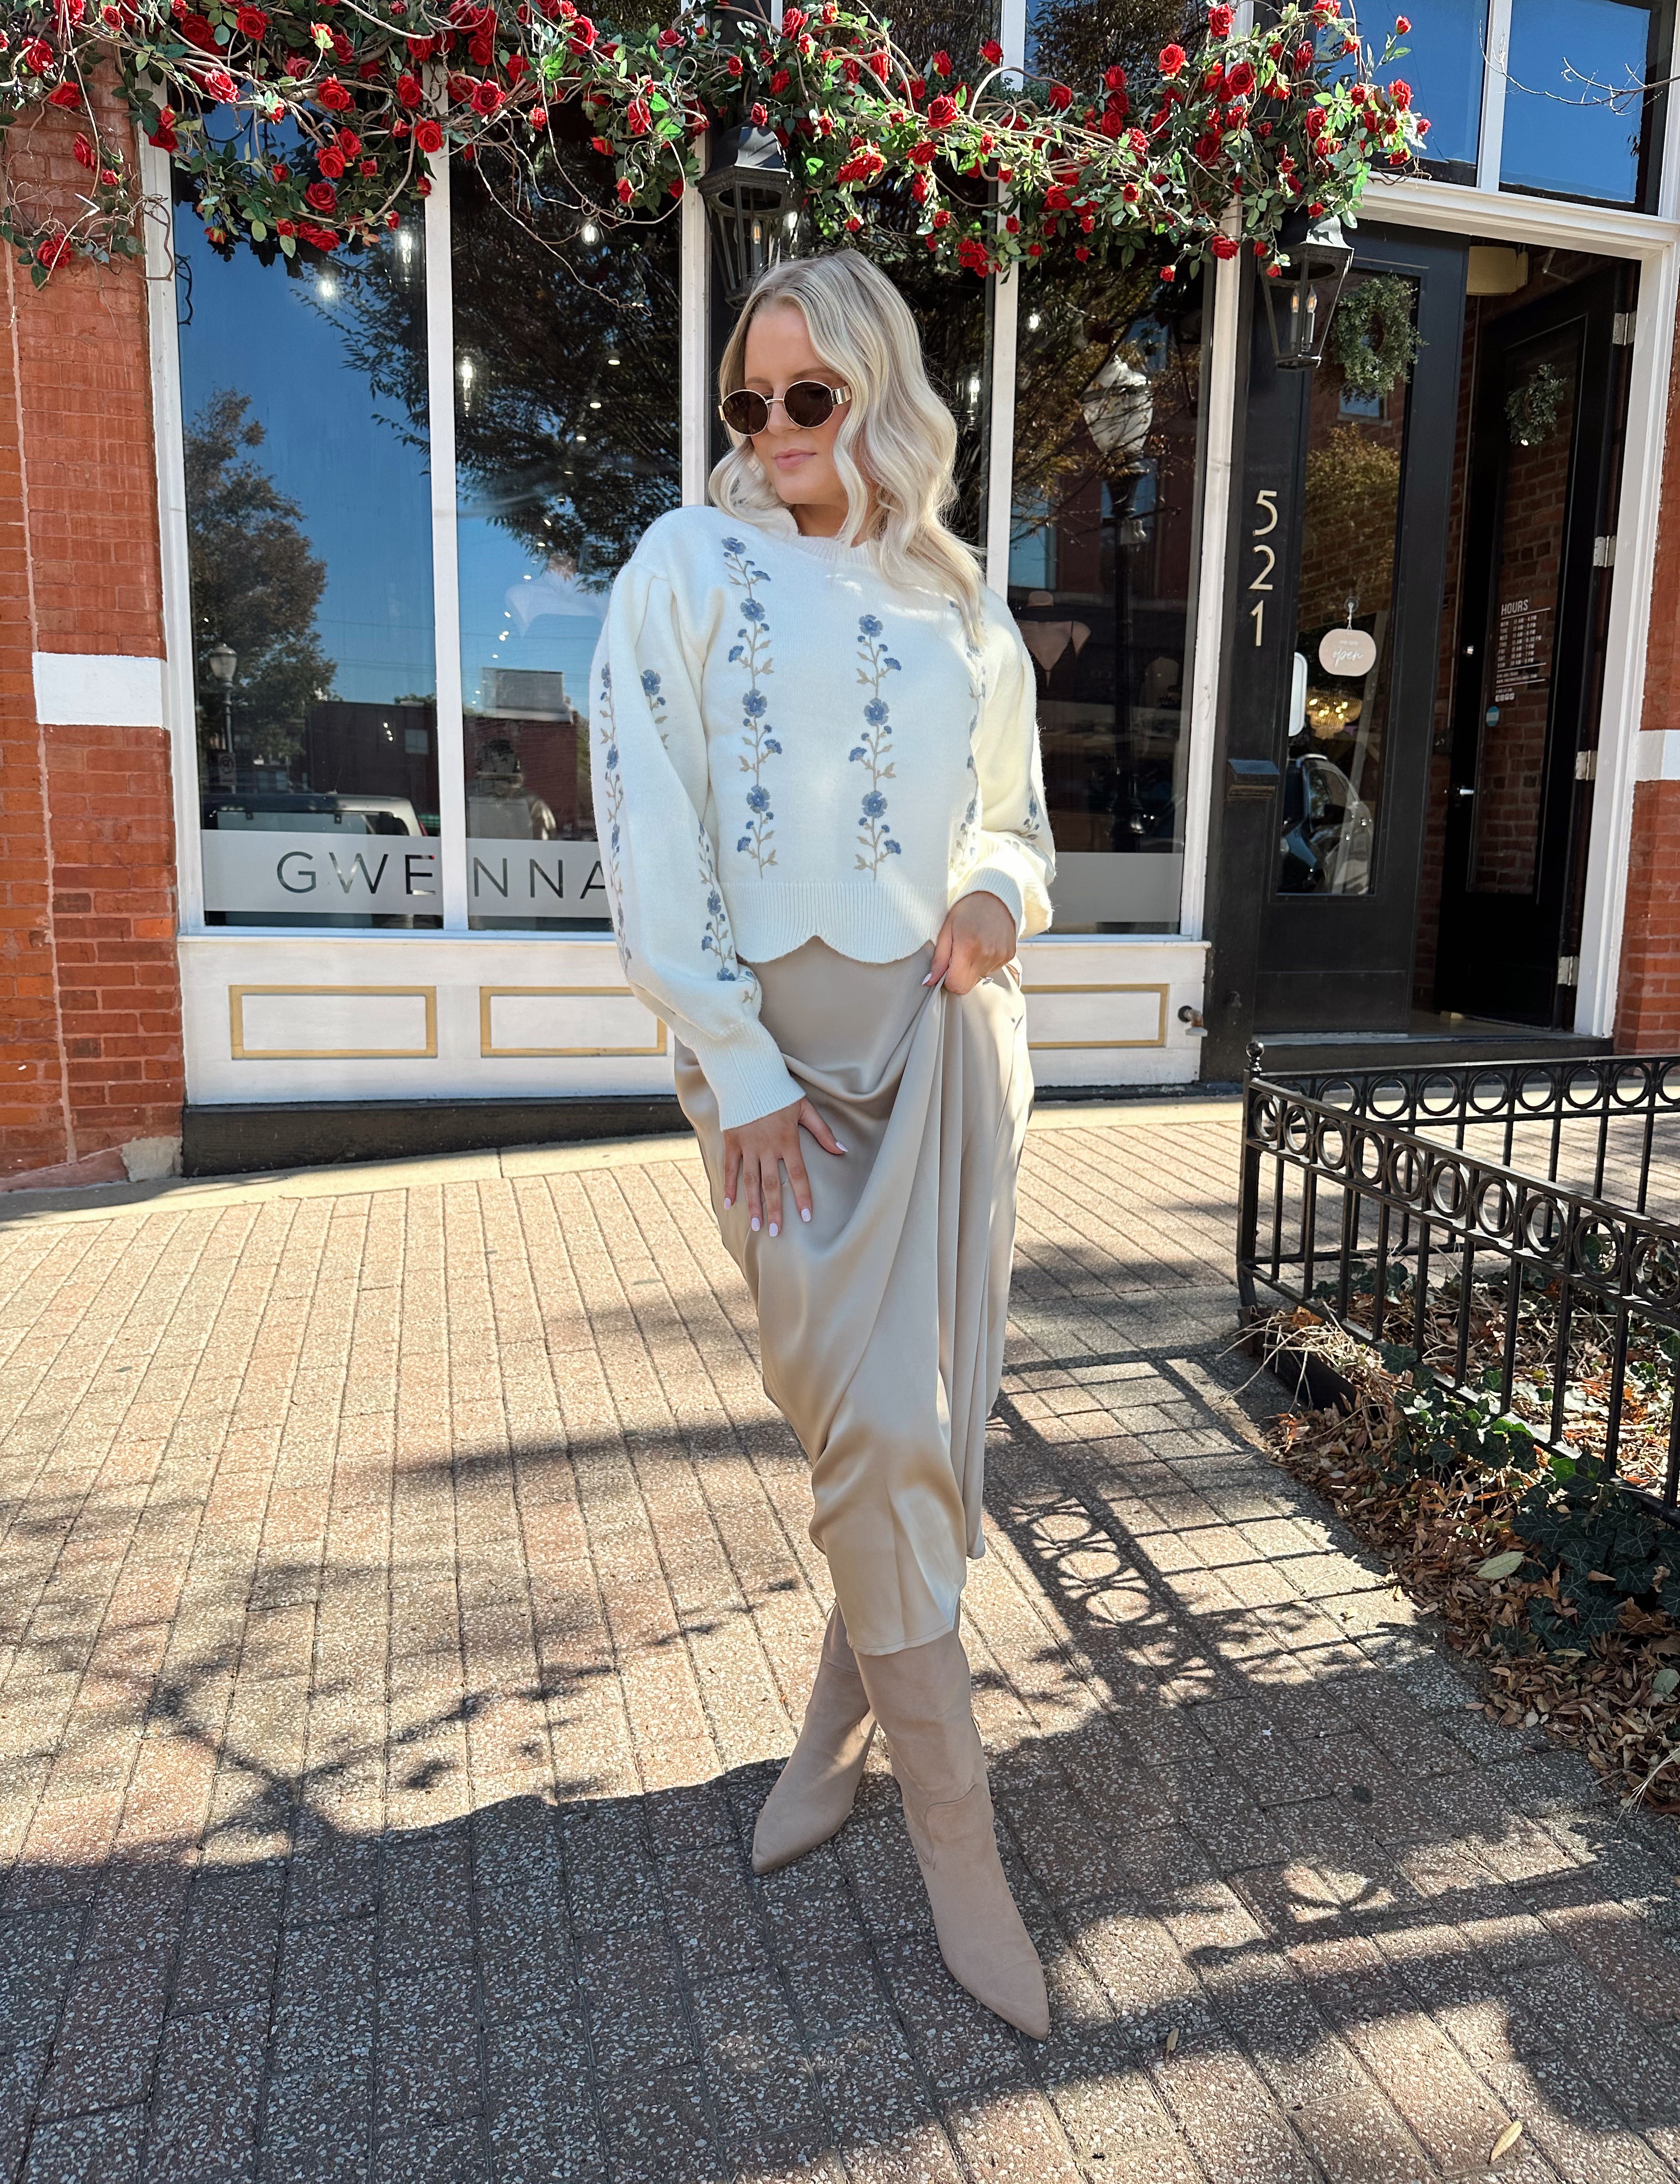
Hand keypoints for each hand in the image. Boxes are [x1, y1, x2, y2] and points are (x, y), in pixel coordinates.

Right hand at [721, 1096, 845, 1236]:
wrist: (749, 1075)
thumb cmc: (779, 1091)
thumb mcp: (805, 1108)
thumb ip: (823, 1132)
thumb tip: (842, 1150)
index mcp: (787, 1140)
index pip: (798, 1174)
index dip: (803, 1196)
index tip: (806, 1217)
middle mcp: (767, 1146)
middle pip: (771, 1184)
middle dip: (775, 1209)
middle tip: (776, 1232)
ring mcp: (747, 1145)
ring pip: (750, 1180)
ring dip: (753, 1204)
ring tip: (756, 1225)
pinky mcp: (732, 1141)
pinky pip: (730, 1167)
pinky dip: (729, 1186)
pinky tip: (729, 1203)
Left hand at [926, 891, 1017, 996]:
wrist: (995, 896)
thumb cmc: (966, 911)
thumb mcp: (946, 930)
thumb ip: (938, 959)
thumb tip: (928, 982)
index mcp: (967, 947)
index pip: (956, 985)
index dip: (947, 981)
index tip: (946, 969)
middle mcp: (986, 954)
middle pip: (967, 987)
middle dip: (959, 978)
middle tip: (957, 958)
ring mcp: (1000, 956)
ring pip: (979, 979)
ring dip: (972, 969)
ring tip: (973, 946)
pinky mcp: (1009, 955)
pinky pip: (992, 970)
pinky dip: (985, 963)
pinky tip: (984, 945)